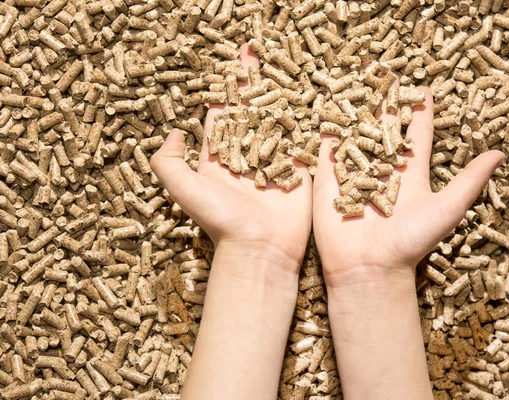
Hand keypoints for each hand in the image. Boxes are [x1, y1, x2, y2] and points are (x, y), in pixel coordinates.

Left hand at [151, 45, 311, 273]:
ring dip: (283, 91)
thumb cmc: (221, 219)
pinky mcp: (299, 168)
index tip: (232, 62)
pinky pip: (302, 137)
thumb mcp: (183, 189)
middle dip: (256, 80)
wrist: (260, 248)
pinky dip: (307, 116)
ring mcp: (275, 159)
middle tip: (261, 50)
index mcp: (221, 155)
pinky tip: (314, 92)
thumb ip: (168, 161)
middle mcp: (248, 153)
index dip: (226, 87)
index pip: (223, 112)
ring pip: (279, 118)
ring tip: (289, 62)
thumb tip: (173, 132)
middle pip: (252, 108)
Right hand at [313, 86, 504, 286]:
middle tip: (387, 74)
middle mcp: (383, 171)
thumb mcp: (447, 207)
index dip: (420, 112)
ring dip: (357, 110)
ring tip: (357, 82)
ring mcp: (355, 175)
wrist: (369, 269)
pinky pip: (328, 152)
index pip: (416, 135)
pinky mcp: (329, 182)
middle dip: (386, 102)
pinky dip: (327, 131)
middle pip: (384, 128)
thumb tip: (500, 153)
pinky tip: (326, 109)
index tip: (425, 88)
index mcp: (410, 174)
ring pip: (357, 135)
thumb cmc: (410, 242)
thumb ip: (469, 180)